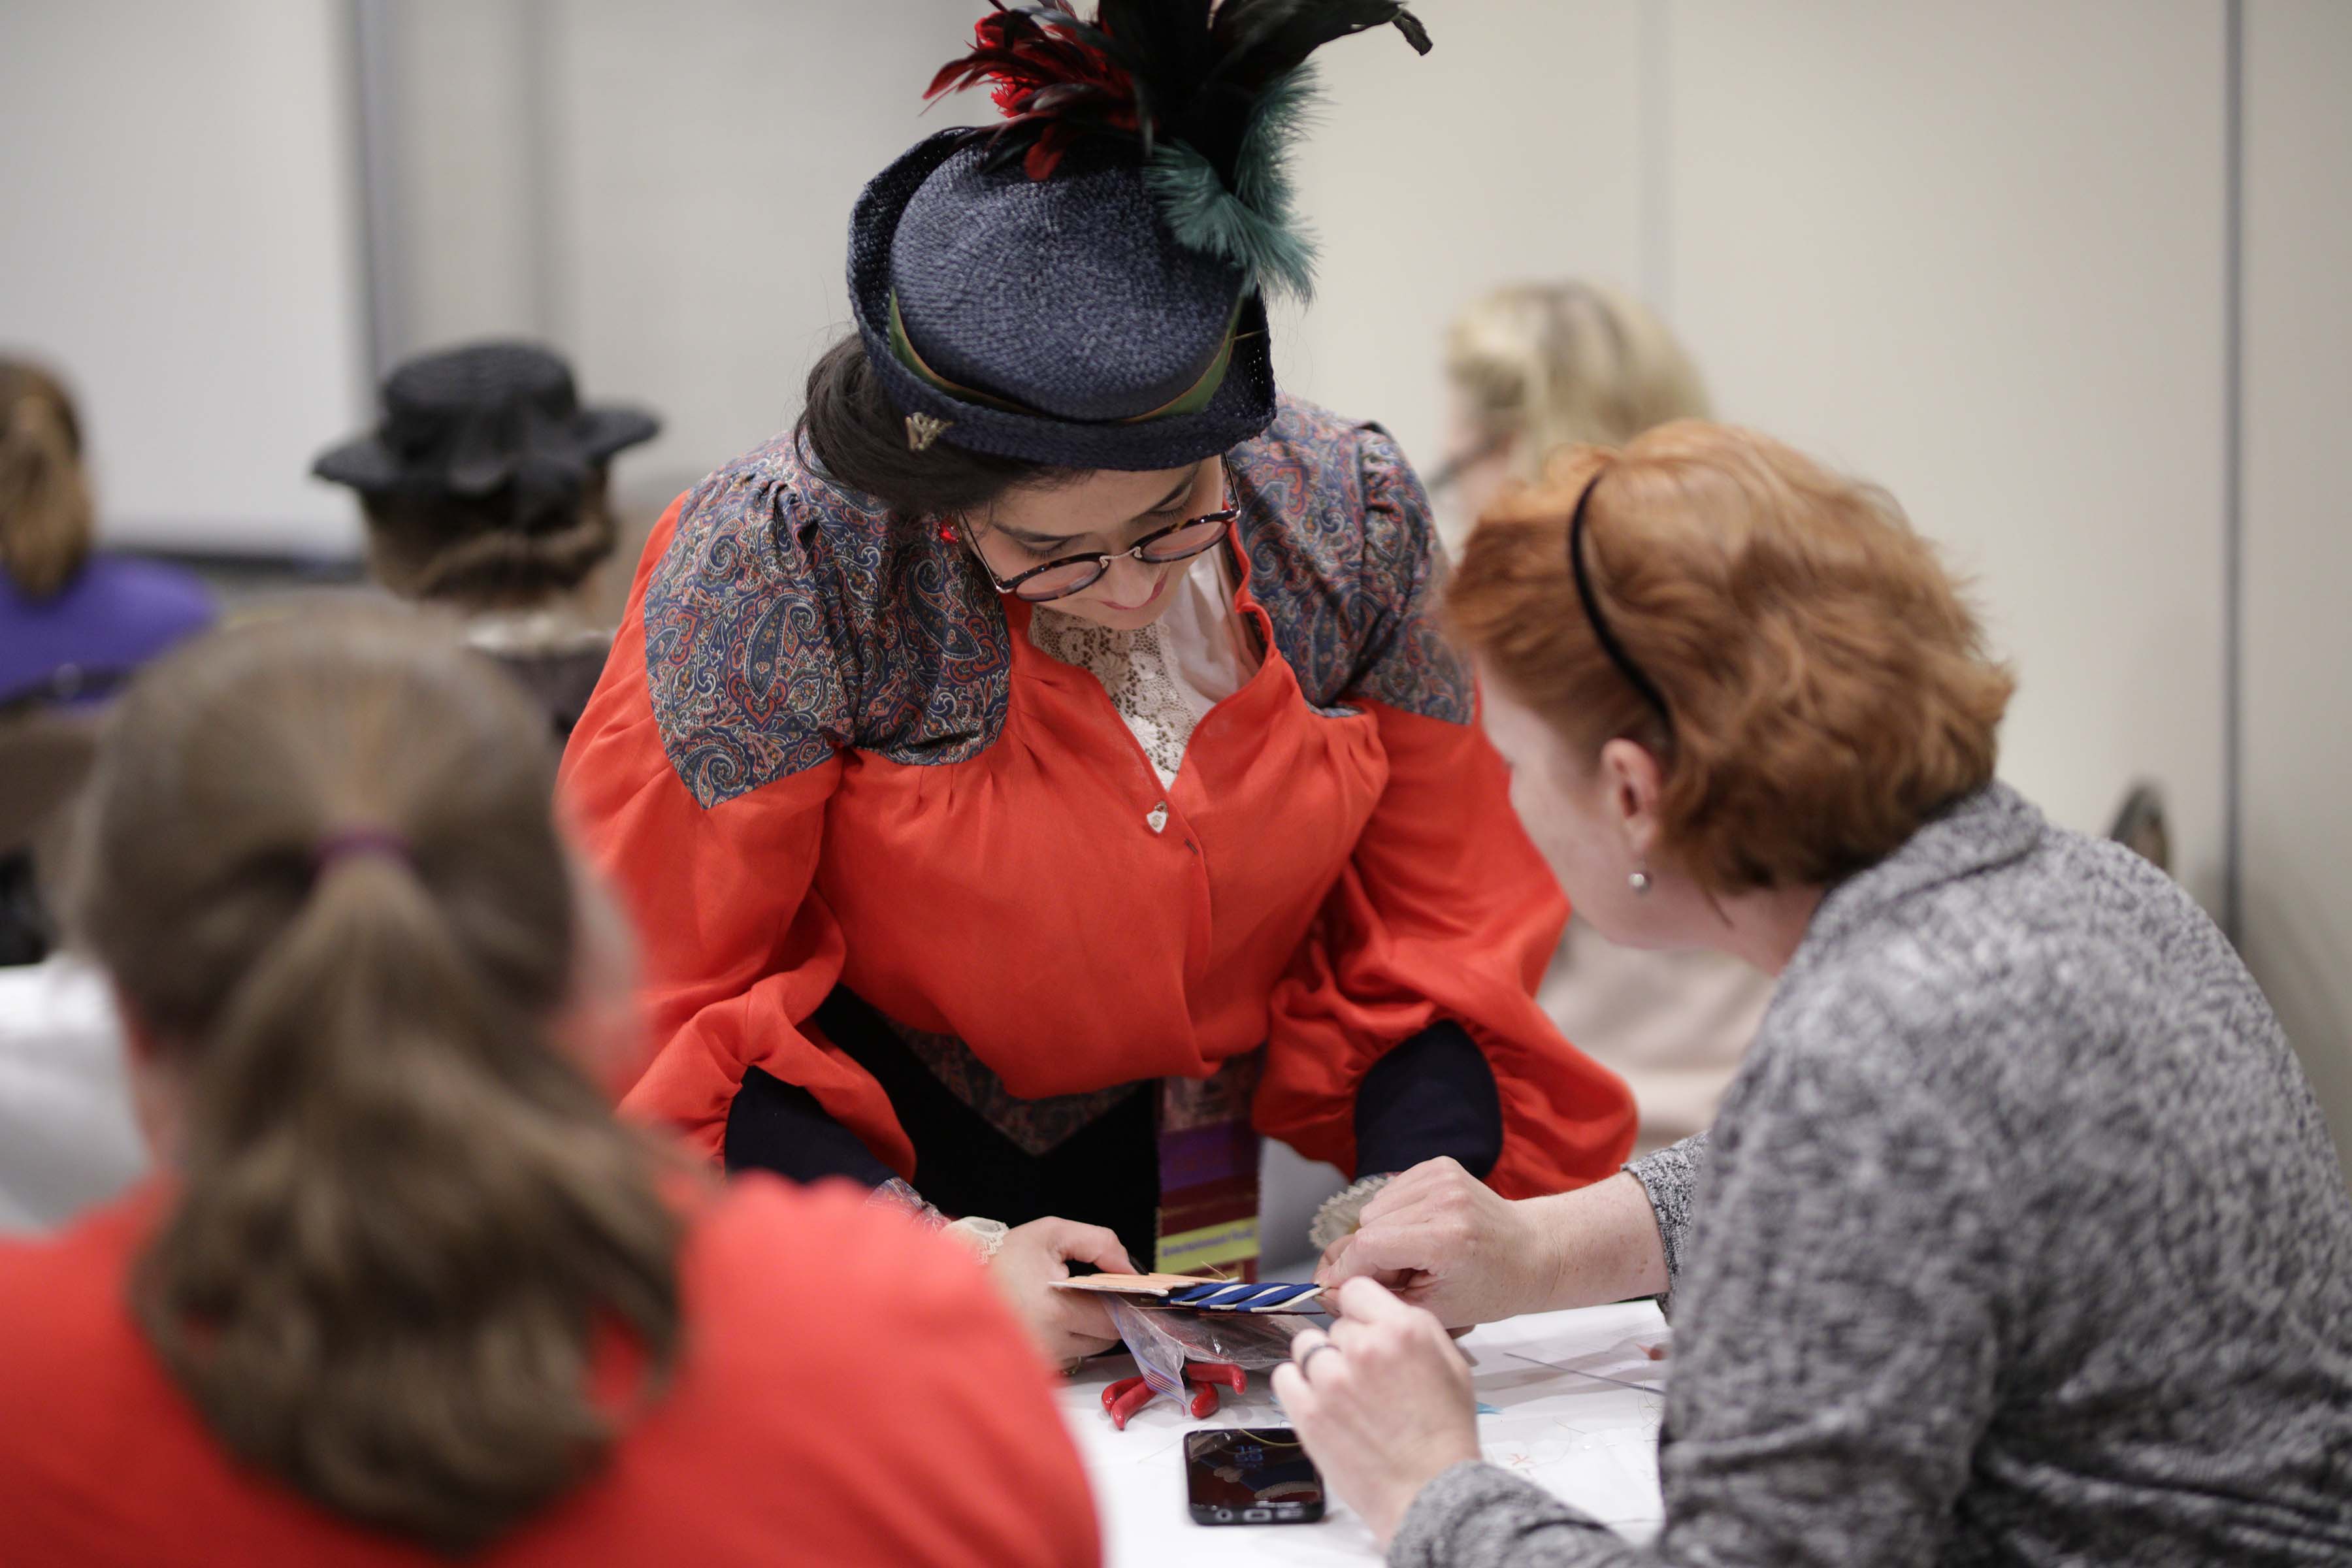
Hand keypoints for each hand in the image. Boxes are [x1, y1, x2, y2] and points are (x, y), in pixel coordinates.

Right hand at [985, 1217, 1132, 1367]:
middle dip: (1108, 1312)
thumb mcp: (1052, 1233)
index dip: (1125, 1300)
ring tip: (1070, 1300)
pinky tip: (1055, 1315)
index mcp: (1057, 1310)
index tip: (1126, 1286)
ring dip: (1090, 1326)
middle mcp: (1051, 1343)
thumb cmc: (1006, 1256)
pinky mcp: (1037, 1366)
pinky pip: (1071, 1353)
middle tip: (1093, 1289)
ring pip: (1091, 1347)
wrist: (961, 1281)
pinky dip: (1071, 1336)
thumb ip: (1099, 1243)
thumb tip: (1131, 1268)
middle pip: (1107, 1336)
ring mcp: (1043, 1359)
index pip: (1115, 1317)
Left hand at [1272, 1277, 1480, 1547]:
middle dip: (1348, 1346)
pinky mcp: (1308, 1413)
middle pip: (1335, 1325)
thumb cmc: (1445, 1435)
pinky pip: (1285, 1376)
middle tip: (1367, 1378)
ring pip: (1306, 1347)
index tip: (1362, 1326)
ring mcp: (1331, 1381)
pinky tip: (1320, 1402)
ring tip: (1343, 1392)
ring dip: (1321, 1364)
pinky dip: (1297, 1386)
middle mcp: (1364, 1349)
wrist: (1430, 1492)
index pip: (1356, 1290)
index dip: (1360, 1311)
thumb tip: (1382, 1312)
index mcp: (1402, 1331)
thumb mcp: (1450, 1364)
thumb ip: (1413, 1327)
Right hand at [1314, 1157, 1551, 1327]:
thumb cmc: (1491, 1287)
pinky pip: (1391, 1191)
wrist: (1533, 1252)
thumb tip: (1326, 1289)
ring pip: (1374, 1207)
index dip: (1347, 1270)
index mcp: (1445, 1239)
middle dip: (1369, 1255)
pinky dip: (1396, 1214)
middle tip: (1396, 1276)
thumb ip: (1380, 1300)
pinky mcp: (1440, 1165)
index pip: (1368, 1245)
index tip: (1340, 1288)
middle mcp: (1443, 1200)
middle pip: (1367, 1225)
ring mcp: (1442, 1177)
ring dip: (1382, 1233)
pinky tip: (1422, 1230)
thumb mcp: (1436, 1310)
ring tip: (1414, 1253)